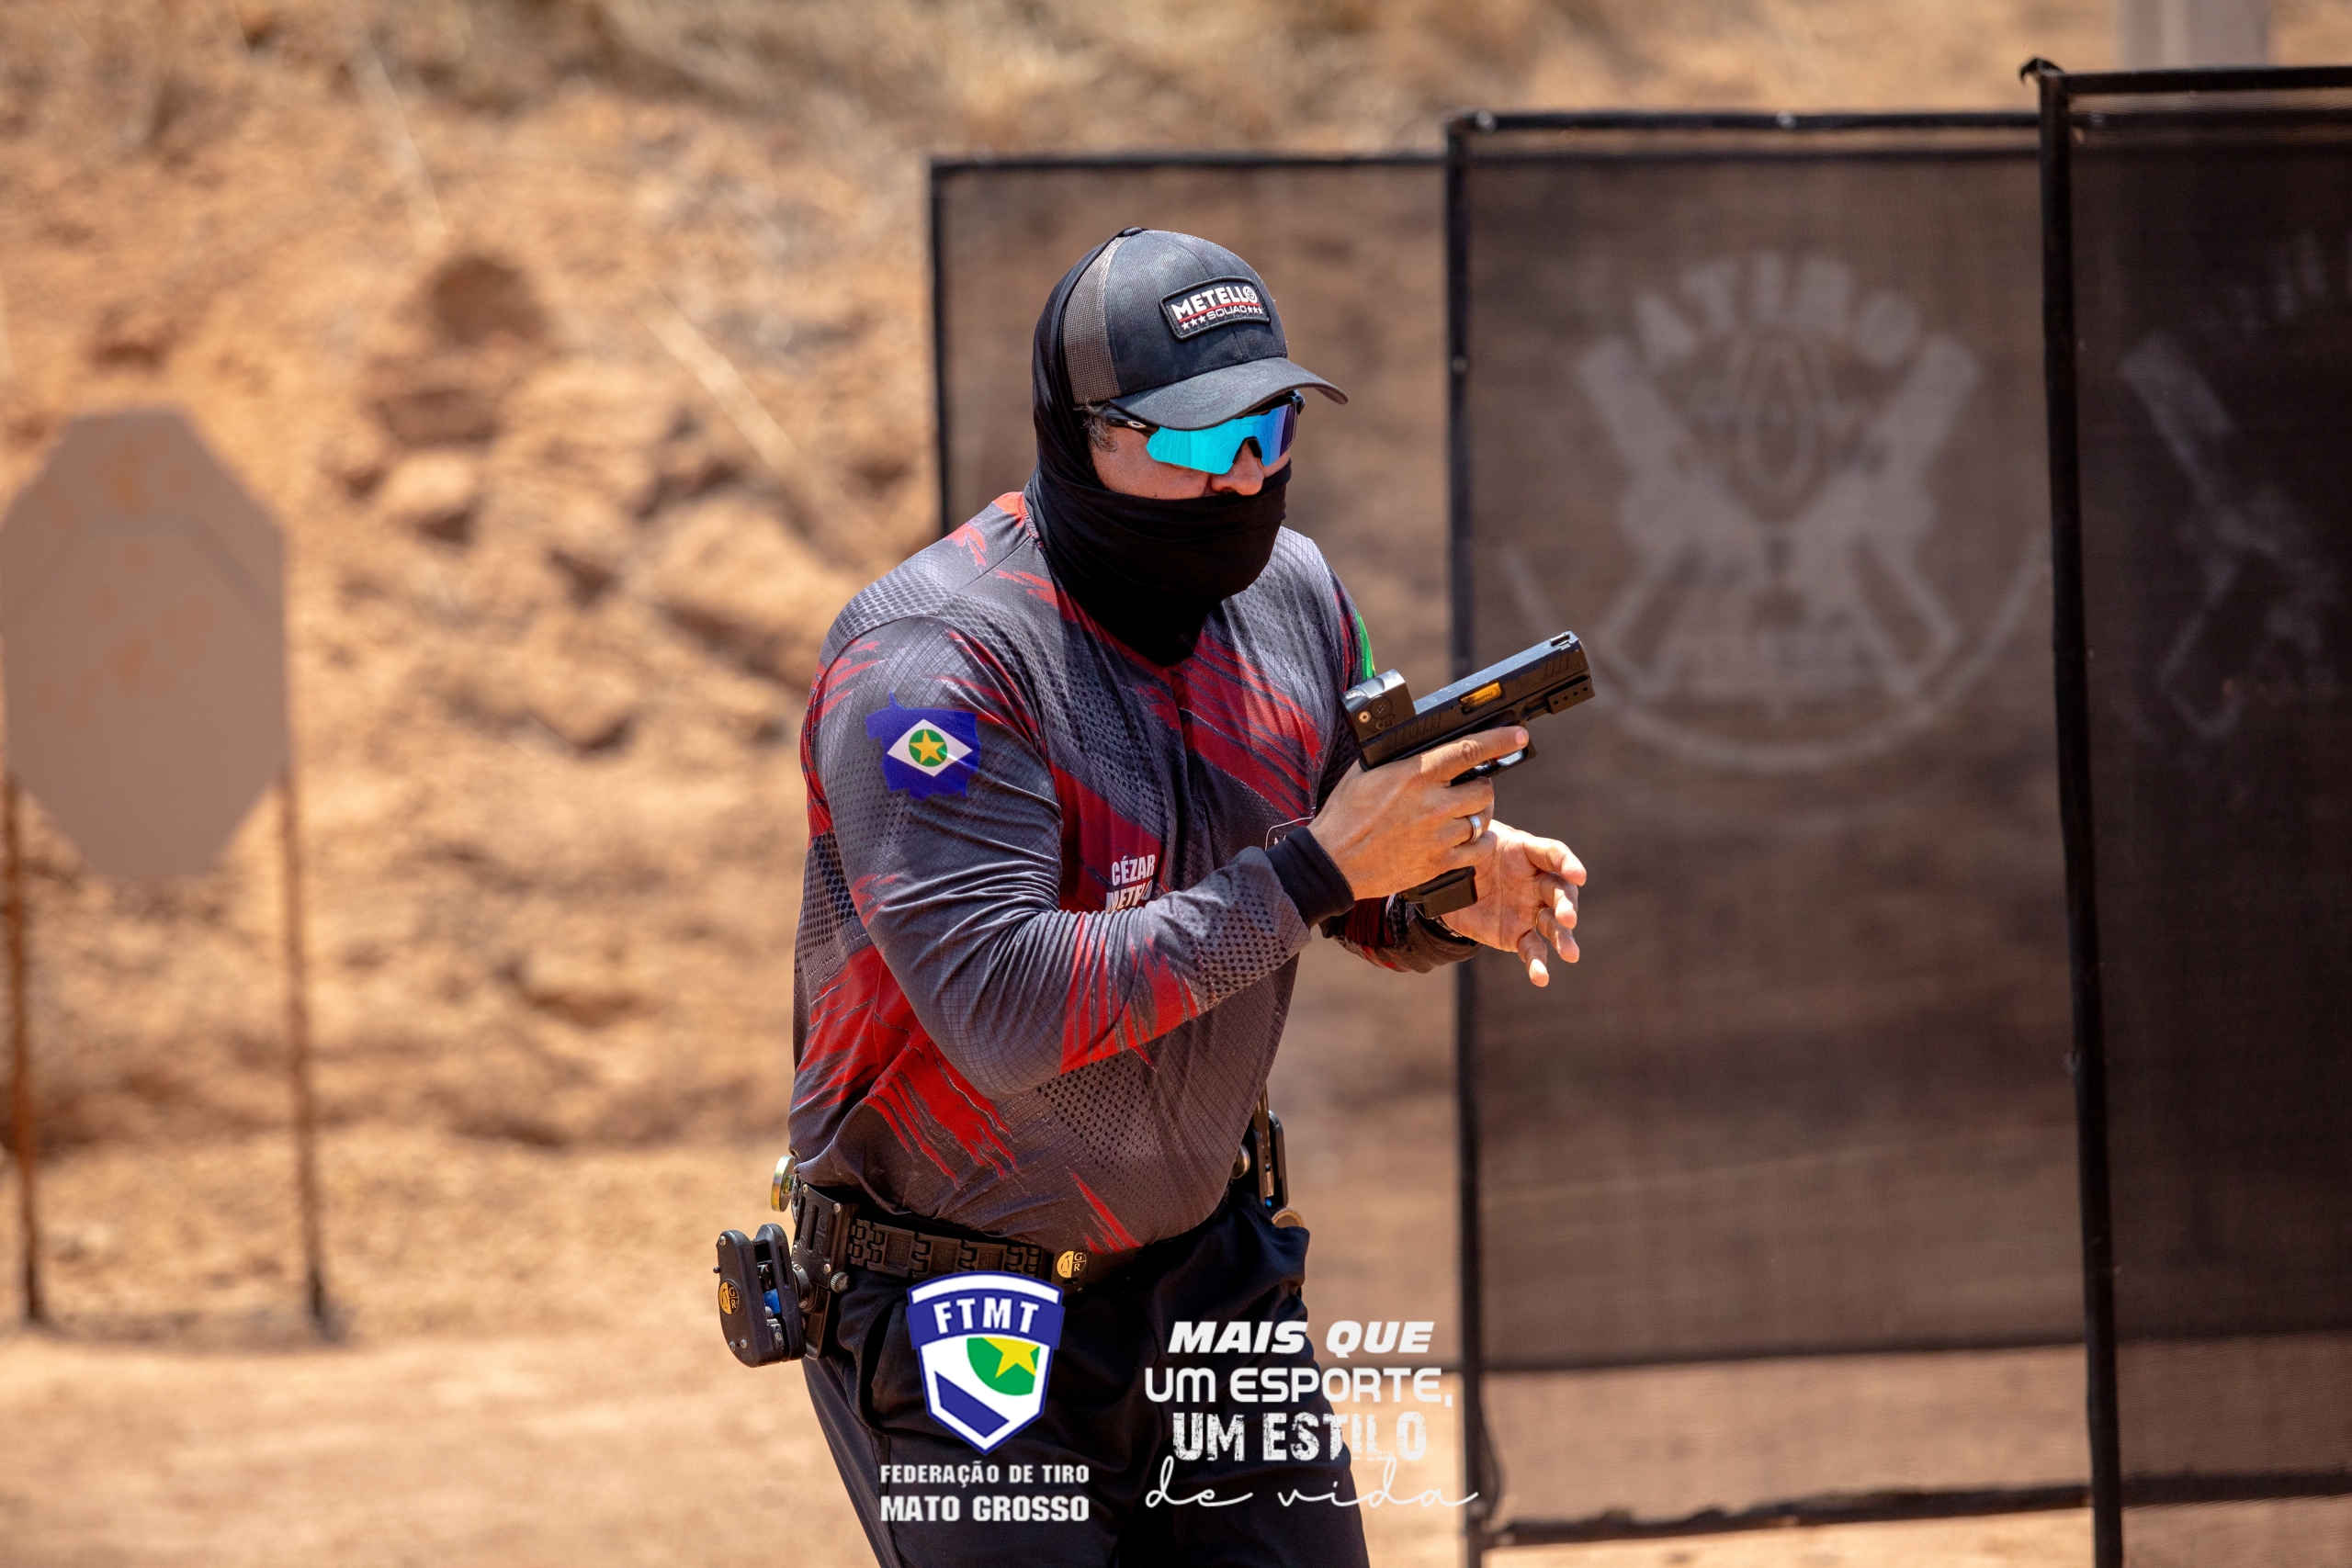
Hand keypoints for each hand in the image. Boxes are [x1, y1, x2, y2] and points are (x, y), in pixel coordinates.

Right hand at [1309, 727, 1524, 900]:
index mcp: (1414, 775)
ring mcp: (1438, 836)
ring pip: (1483, 818)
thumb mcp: (1365, 772)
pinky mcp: (1439, 863)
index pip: (1468, 751)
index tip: (1517, 736)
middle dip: (1479, 784)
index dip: (1499, 740)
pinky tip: (1468, 837)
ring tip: (1462, 813)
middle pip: (1483, 788)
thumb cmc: (1345, 815)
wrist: (1333, 862)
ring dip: (1478, 813)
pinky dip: (1480, 841)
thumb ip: (1398, 758)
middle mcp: (1432, 805)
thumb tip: (1421, 745)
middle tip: (1466, 787)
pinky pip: (1479, 849)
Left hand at [1439, 822, 1582, 985]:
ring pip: (1552, 924)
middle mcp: (1536, 882)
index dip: (1567, 863)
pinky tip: (1541, 978)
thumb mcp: (1468, 842)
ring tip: (1571, 954)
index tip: (1579, 875)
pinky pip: (1532, 950)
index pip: (1553, 854)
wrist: (1452, 883)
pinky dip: (1537, 965)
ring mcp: (1531, 910)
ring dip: (1563, 938)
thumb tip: (1474, 838)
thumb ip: (1475, 840)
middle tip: (1568, 918)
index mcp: (1527, 852)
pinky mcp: (1519, 935)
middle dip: (1566, 905)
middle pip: (1559, 891)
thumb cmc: (1467, 853)